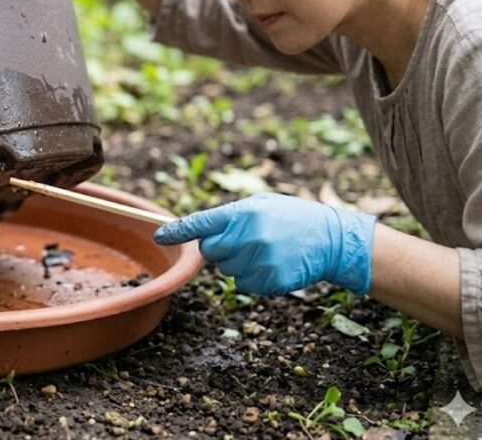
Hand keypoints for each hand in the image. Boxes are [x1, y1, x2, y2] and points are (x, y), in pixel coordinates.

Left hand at [153, 193, 376, 295]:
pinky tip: (273, 265)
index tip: (159, 237)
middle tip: (244, 240)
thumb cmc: (292, 218)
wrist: (332, 239)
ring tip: (266, 251)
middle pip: (210, 250)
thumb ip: (230, 217)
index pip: (201, 223)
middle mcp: (249, 236)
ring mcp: (259, 260)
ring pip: (227, 270)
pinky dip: (254, 278)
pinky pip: (244, 285)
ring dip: (238, 263)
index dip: (177, 231)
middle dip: (220, 248)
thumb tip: (198, 234)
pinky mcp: (269, 281)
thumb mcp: (262, 205)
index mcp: (244, 213)